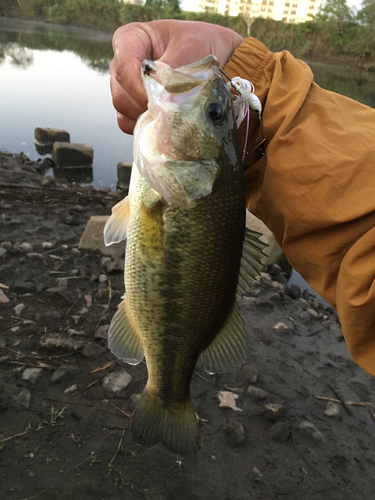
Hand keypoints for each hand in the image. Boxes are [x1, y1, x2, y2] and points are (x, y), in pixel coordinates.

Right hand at [110, 20, 243, 133]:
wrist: (212, 58)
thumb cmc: (199, 44)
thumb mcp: (192, 46)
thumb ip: (175, 65)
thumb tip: (161, 86)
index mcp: (132, 38)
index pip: (123, 64)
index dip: (136, 86)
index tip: (156, 99)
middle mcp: (123, 63)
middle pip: (121, 92)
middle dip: (143, 105)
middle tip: (169, 110)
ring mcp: (125, 87)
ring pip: (123, 108)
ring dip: (145, 116)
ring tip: (171, 115)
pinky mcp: (132, 106)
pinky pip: (127, 122)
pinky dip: (145, 126)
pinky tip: (164, 122)